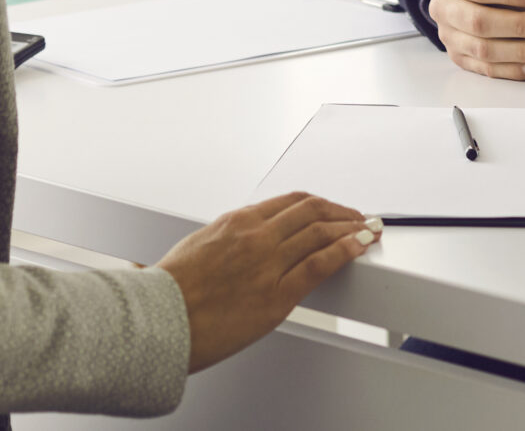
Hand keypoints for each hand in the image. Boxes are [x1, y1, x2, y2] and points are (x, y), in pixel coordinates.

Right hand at [154, 193, 376, 372]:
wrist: (156, 322)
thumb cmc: (167, 294)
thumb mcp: (194, 250)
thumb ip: (221, 243)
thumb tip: (231, 245)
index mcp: (236, 222)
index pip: (289, 202)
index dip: (318, 204)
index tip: (330, 208)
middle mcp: (256, 235)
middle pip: (311, 211)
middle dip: (340, 212)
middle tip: (357, 216)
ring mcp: (268, 262)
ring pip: (321, 233)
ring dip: (351, 228)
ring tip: (367, 230)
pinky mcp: (277, 294)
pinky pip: (320, 264)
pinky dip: (345, 250)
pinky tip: (360, 247)